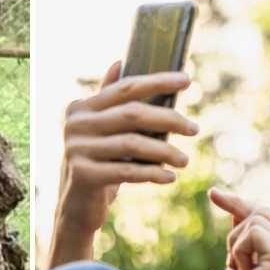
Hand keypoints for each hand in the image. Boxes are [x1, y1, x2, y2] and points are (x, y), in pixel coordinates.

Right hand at [54, 61, 198, 237]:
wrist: (75, 208)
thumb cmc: (96, 164)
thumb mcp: (99, 131)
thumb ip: (107, 100)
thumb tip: (119, 61)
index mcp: (80, 107)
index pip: (126, 88)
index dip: (157, 82)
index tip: (187, 80)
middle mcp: (75, 124)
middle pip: (132, 114)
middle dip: (168, 119)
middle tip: (194, 129)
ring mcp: (77, 149)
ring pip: (133, 143)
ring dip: (165, 151)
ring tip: (184, 160)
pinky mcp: (84, 175)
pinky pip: (128, 171)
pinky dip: (152, 173)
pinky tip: (169, 177)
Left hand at [209, 188, 269, 269]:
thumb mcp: (239, 256)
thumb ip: (242, 229)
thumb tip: (224, 195)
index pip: (265, 214)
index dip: (239, 205)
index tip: (213, 193)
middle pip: (260, 213)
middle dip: (236, 236)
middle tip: (237, 266)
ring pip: (254, 221)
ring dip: (236, 245)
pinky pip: (251, 233)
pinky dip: (238, 251)